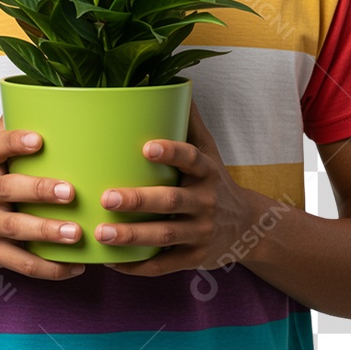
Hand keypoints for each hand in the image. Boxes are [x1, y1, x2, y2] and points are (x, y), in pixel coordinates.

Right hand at [0, 116, 84, 279]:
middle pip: (8, 190)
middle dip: (39, 191)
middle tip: (70, 191)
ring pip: (15, 229)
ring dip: (47, 231)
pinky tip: (75, 267)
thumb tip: (44, 91)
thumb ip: (11, 127)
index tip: (38, 139)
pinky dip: (49, 268)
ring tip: (76, 233)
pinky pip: (20, 263)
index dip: (14, 142)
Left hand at [96, 100, 269, 275]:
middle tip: (107, 198)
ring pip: (164, 236)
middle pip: (171, 201)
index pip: (191, 158)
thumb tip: (176, 83)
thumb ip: (190, 122)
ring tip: (101, 234)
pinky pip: (164, 265)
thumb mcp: (210, 150)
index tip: (146, 146)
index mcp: (207, 171)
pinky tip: (112, 262)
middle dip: (138, 201)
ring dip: (132, 237)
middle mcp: (206, 202)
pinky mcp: (194, 259)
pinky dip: (138, 266)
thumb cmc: (216, 181)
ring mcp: (201, 232)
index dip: (171, 152)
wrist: (249, 227)